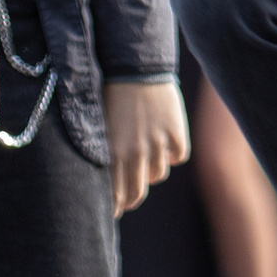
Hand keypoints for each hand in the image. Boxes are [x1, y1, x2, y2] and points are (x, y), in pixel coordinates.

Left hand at [105, 75, 189, 217]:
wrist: (135, 65)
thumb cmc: (109, 91)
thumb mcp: (99, 125)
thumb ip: (103, 151)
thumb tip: (103, 176)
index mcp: (112, 153)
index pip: (114, 195)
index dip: (114, 207)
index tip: (112, 211)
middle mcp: (135, 153)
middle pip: (137, 193)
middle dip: (131, 199)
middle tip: (128, 199)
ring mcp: (158, 145)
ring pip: (157, 174)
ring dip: (151, 169)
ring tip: (145, 156)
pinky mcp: (176, 134)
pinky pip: (177, 156)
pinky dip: (172, 152)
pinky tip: (164, 140)